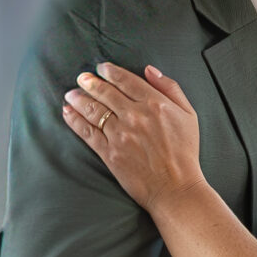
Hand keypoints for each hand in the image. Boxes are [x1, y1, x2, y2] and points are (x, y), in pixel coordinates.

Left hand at [61, 62, 202, 209]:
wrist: (176, 187)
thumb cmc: (185, 152)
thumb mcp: (188, 114)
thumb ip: (170, 88)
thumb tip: (149, 70)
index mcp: (155, 103)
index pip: (126, 80)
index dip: (110, 71)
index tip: (101, 68)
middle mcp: (135, 116)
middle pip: (105, 92)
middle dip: (90, 82)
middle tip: (81, 78)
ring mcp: (120, 135)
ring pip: (93, 110)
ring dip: (79, 99)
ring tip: (71, 94)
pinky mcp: (109, 153)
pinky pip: (87, 132)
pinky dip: (75, 120)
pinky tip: (68, 113)